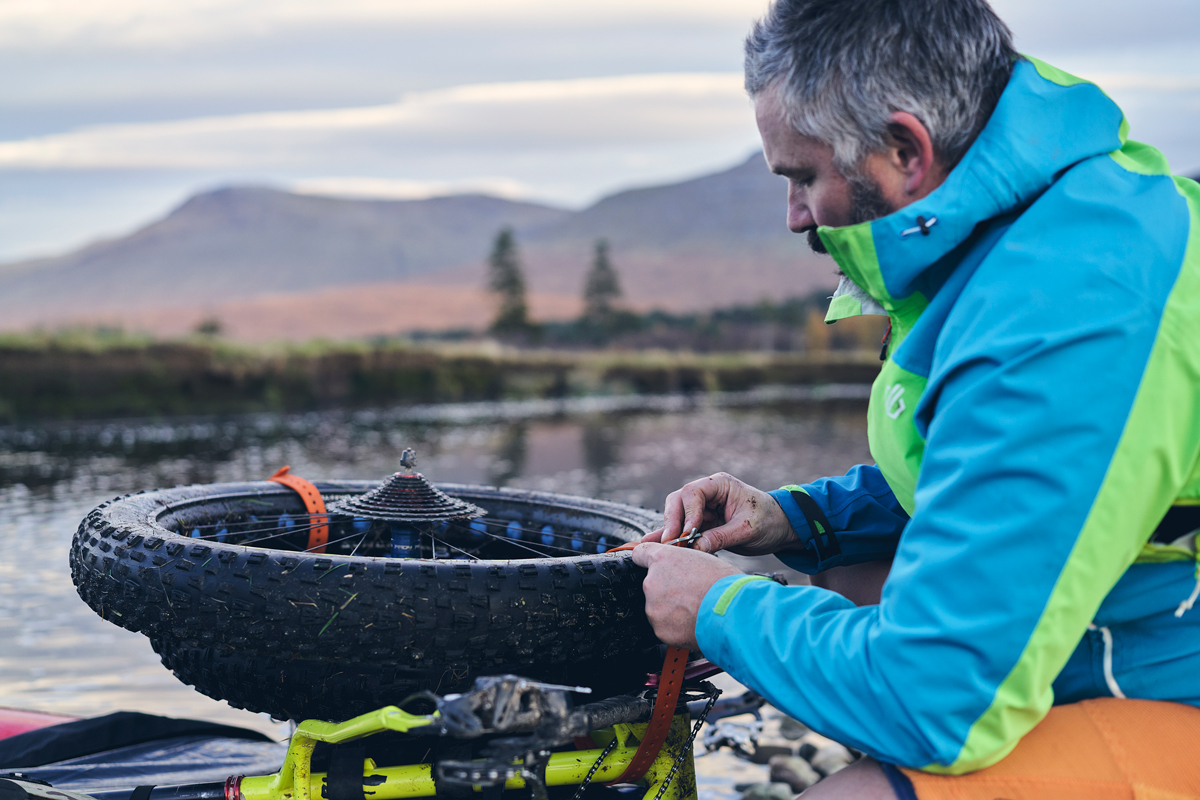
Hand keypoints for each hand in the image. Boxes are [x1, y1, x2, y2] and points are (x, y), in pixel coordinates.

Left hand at [632, 542, 742, 649]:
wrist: (734, 612)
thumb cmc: (725, 584)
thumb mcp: (703, 559)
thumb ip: (683, 562)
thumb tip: (680, 567)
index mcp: (661, 559)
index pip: (639, 554)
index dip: (647, 561)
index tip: (652, 566)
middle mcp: (652, 582)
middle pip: (652, 585)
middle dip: (668, 590)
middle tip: (690, 594)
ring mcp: (653, 608)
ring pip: (658, 608)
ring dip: (672, 610)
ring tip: (695, 609)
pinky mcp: (660, 630)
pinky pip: (665, 627)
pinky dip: (676, 627)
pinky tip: (694, 622)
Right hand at [643, 472, 794, 555]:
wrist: (781, 529)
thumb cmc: (769, 522)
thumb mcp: (747, 530)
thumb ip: (721, 537)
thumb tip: (695, 547)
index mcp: (720, 485)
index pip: (693, 492)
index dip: (687, 513)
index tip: (686, 534)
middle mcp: (707, 493)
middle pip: (678, 502)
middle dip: (672, 522)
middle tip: (669, 543)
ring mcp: (703, 509)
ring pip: (676, 516)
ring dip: (669, 532)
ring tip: (659, 548)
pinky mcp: (702, 524)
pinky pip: (683, 530)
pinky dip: (673, 539)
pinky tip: (656, 547)